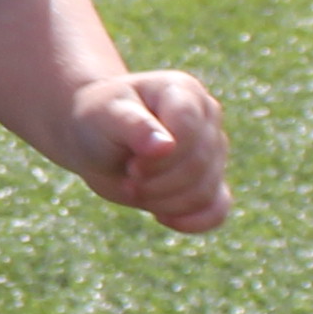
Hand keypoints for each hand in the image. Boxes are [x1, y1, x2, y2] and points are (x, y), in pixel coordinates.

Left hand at [66, 69, 227, 234]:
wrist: (94, 139)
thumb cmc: (98, 119)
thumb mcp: (104, 115)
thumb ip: (134, 126)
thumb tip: (166, 146)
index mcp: (184, 92)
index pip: (189, 129)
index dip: (162, 158)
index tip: (131, 166)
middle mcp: (207, 118)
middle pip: (199, 164)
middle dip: (158, 183)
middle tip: (128, 179)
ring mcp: (213, 150)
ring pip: (206, 191)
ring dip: (165, 202)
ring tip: (135, 190)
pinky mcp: (209, 180)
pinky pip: (217, 209)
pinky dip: (194, 221)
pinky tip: (163, 218)